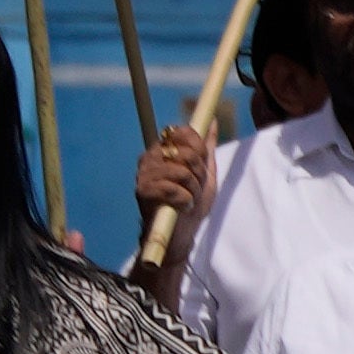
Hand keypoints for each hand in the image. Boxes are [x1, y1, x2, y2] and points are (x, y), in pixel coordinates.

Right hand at [134, 119, 214, 234]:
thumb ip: (206, 148)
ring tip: (188, 198)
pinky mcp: (142, 190)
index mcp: (164, 149)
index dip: (199, 148)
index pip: (182, 132)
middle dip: (199, 175)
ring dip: (193, 190)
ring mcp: (144, 173)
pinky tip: (181, 206)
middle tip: (195, 188)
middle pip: (187, 153)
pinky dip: (185, 200)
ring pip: (182, 172)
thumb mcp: (204, 173)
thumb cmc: (191, 201)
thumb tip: (212, 120)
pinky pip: (172, 188)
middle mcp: (151, 156)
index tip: (202, 166)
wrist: (180, 232)